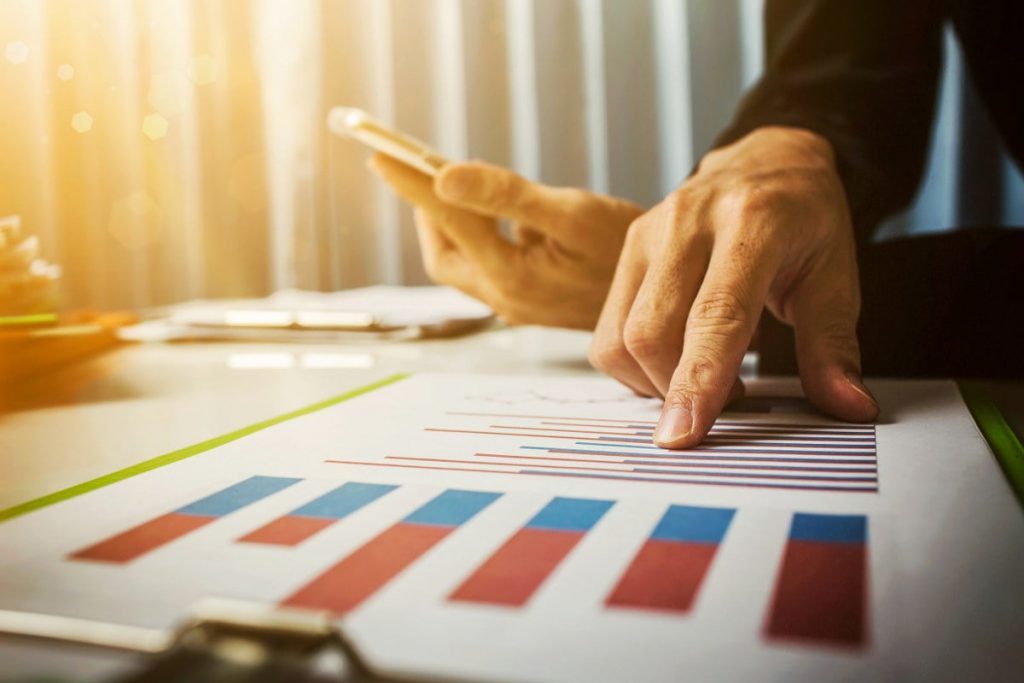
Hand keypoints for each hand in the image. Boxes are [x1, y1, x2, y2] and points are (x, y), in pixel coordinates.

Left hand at [369, 154, 642, 328]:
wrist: (664, 294)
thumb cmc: (625, 250)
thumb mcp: (571, 212)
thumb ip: (504, 195)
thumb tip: (443, 177)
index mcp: (511, 277)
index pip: (447, 222)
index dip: (412, 184)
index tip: (382, 154)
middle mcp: (506, 299)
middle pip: (443, 255)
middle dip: (426, 212)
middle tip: (414, 170)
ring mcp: (515, 305)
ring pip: (461, 264)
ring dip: (451, 226)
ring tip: (450, 188)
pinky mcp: (526, 303)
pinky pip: (484, 268)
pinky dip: (476, 238)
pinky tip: (492, 217)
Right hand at [589, 127, 879, 448]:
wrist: (767, 160)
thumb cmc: (805, 220)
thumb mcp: (836, 276)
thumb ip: (834, 346)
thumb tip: (848, 406)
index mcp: (753, 222)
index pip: (715, 315)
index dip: (698, 380)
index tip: (685, 433)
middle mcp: (689, 221)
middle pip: (652, 332)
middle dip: (676, 390)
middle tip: (726, 400)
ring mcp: (649, 232)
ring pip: (620, 336)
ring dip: (653, 381)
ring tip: (701, 376)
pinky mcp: (627, 247)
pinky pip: (609, 330)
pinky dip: (635, 364)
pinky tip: (675, 356)